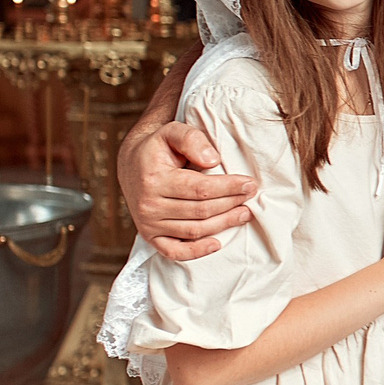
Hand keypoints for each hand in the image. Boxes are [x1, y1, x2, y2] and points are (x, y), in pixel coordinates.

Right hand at [125, 118, 257, 261]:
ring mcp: (148, 223)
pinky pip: (174, 251)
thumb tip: (213, 160)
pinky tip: (217, 244)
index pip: (200, 189)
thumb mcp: (172, 132)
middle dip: (231, 204)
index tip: (249, 183)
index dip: (228, 187)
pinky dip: (196, 252)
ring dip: (223, 224)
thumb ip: (192, 139)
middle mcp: (149, 205)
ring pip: (193, 230)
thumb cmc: (158, 148)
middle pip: (200, 211)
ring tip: (244, 213)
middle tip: (251, 196)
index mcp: (154, 180)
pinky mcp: (150, 236)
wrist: (132, 165)